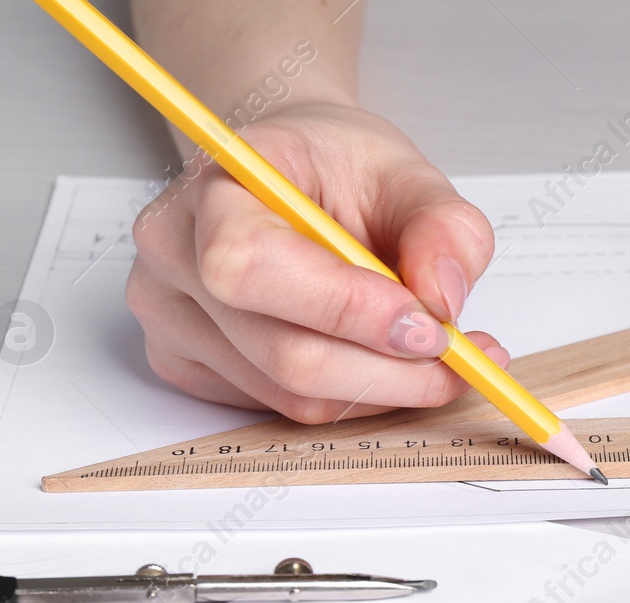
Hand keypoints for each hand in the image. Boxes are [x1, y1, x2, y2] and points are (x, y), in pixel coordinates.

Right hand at [127, 102, 504, 422]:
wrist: (287, 176)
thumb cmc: (331, 167)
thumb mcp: (407, 173)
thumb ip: (444, 227)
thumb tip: (443, 298)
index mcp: (215, 185)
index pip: (254, 266)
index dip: (348, 310)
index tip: (428, 323)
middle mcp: (173, 253)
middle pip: (285, 355)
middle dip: (392, 370)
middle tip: (460, 357)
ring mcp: (169, 317)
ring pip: (293, 396)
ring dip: (384, 388)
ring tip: (436, 354)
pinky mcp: (188, 364)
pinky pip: (284, 408)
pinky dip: (352, 394)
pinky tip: (380, 358)